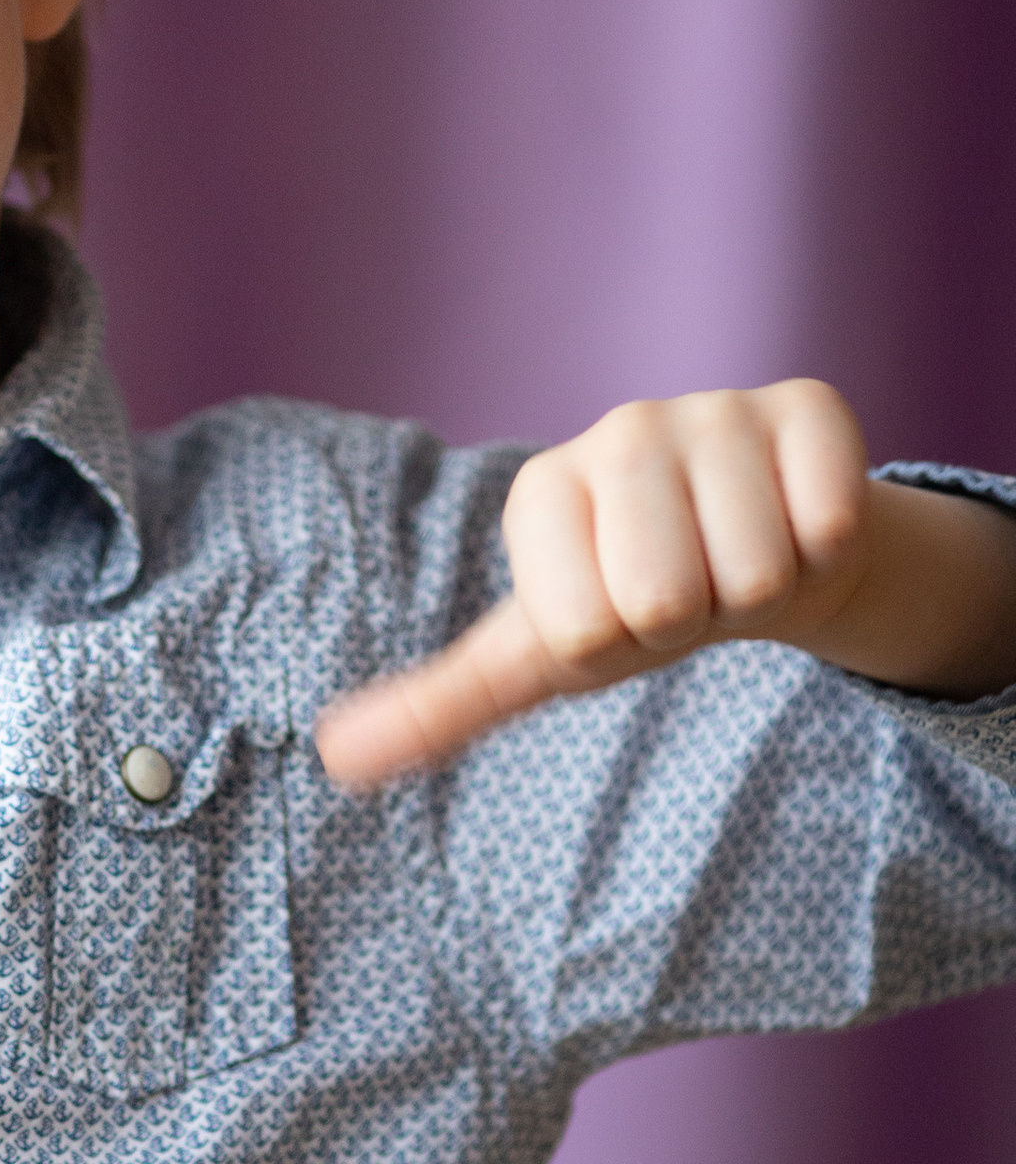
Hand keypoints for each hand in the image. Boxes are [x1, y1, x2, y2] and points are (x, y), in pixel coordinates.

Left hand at [315, 380, 882, 787]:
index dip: (617, 647)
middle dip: (690, 623)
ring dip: (760, 592)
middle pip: (667, 602)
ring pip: (754, 572)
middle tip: (687, 590)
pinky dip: (825, 556)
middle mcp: (618, 431)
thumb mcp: (541, 653)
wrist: (762, 541)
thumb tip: (336, 759)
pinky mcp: (807, 404)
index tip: (619, 612)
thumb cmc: (636, 601)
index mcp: (541, 492)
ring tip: (738, 558)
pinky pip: (827, 525)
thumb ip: (441, 706)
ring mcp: (713, 409)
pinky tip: (793, 524)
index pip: (584, 631)